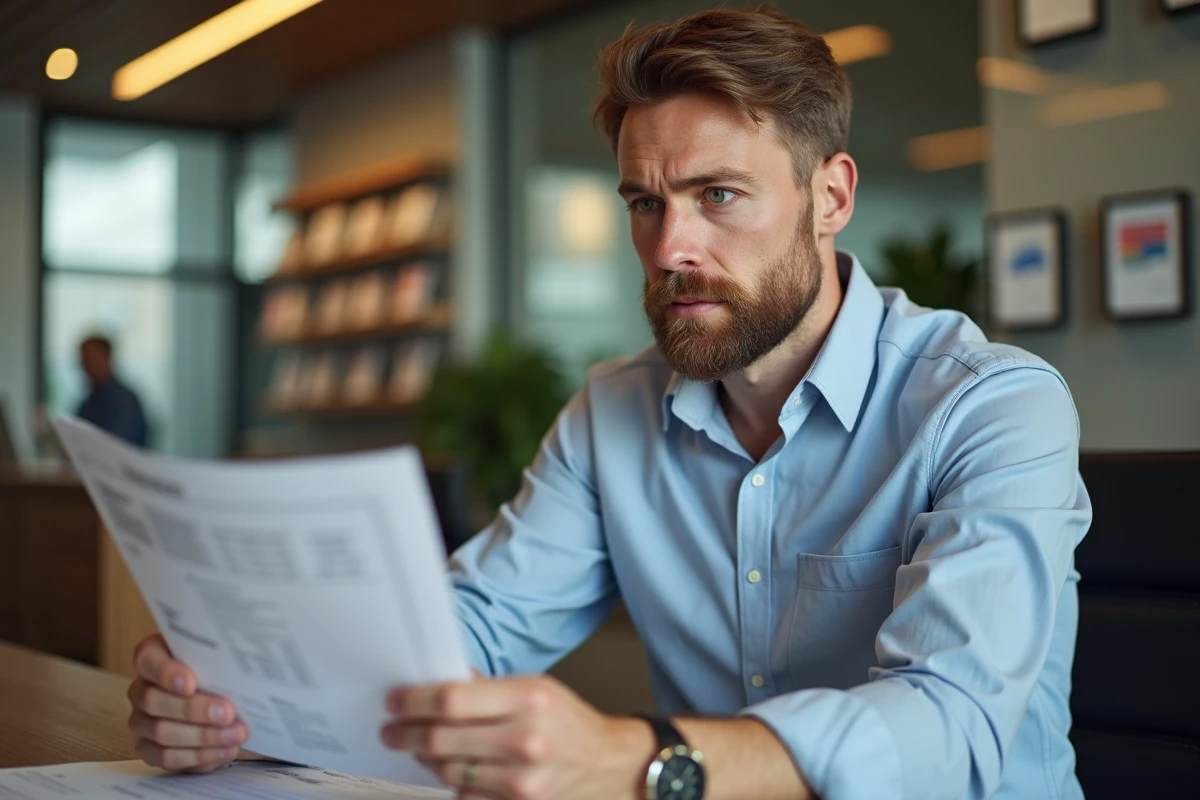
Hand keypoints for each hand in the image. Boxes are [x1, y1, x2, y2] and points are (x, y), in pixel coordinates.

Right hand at [126, 634, 249, 772]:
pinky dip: (200, 757)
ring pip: (162, 732)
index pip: (148, 660)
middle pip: (154, 701)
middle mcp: (141, 689)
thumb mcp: (222, 658)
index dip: (166, 672)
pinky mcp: (149, 749)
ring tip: (236, 734)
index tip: (190, 683)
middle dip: (194, 710)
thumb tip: (244, 664)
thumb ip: (222, 657)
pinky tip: (226, 750)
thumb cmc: (221, 672)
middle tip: (227, 713)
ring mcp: (142, 721)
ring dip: (203, 737)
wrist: (226, 701)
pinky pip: (168, 758)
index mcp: (153, 658)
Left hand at [382, 675, 653, 799]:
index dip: (413, 701)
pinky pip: (465, 794)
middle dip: (405, 733)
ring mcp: (521, 780)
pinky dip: (453, 781)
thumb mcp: (535, 687)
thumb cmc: (569, 722)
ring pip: (447, 770)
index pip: (451, 700)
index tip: (394, 701)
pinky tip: (453, 766)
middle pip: (440, 738)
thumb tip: (438, 679)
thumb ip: (487, 687)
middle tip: (392, 729)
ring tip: (420, 746)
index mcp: (528, 699)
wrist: (608, 764)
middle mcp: (525, 740)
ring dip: (425, 758)